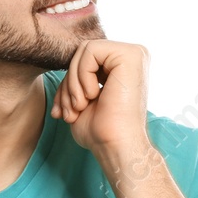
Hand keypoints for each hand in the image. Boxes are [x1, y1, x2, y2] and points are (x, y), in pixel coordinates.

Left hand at [50, 39, 151, 162]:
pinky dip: (82, 76)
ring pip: (83, 51)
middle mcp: (133, 56)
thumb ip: (78, 75)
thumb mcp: (82, 96)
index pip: (84, 59)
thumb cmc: (100, 130)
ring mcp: (134, 54)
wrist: (116, 146)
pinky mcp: (131, 55)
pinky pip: (90, 51)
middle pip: (82, 53)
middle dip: (69, 83)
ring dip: (73, 83)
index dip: (69, 83)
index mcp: (124, 65)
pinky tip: (93, 96)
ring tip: (81, 106)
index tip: (68, 109)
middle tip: (74, 109)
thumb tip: (62, 62)